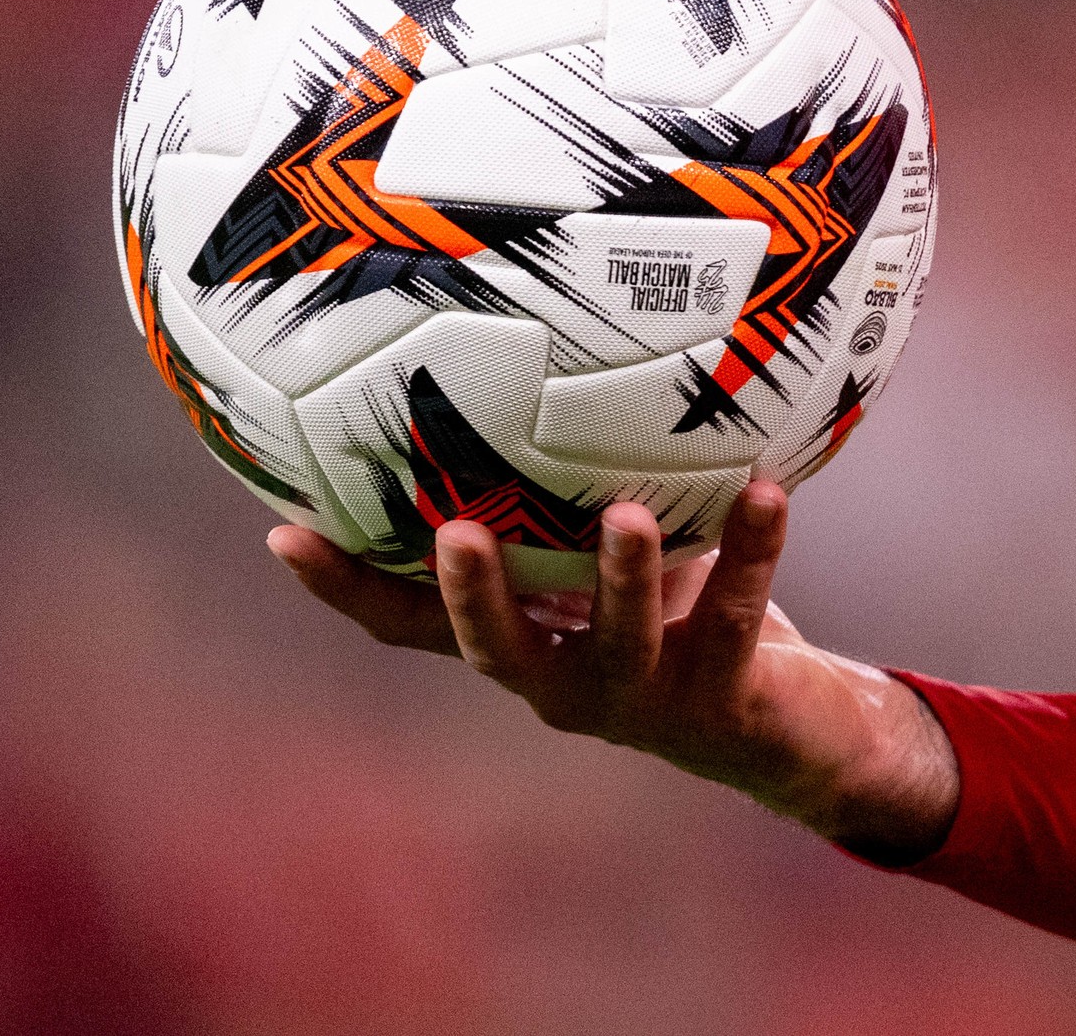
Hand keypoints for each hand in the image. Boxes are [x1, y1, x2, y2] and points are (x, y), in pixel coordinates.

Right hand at [269, 481, 962, 862]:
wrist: (792, 720)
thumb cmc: (684, 612)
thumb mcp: (615, 550)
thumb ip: (571, 490)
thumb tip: (525, 355)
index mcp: (525, 641)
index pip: (413, 625)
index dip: (347, 587)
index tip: (283, 532)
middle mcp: (564, 683)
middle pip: (498, 650)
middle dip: (474, 597)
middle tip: (455, 537)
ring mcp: (641, 698)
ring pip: (622, 641)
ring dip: (626, 578)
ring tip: (629, 517)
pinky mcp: (720, 700)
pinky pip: (735, 615)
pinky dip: (750, 550)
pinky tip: (765, 491)